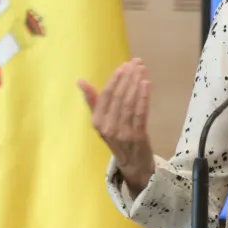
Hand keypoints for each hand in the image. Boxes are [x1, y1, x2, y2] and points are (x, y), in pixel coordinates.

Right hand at [78, 58, 155, 191]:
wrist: (133, 164)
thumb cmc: (117, 137)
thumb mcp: (102, 121)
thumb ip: (93, 101)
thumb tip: (80, 81)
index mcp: (97, 122)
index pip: (105, 96)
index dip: (115, 80)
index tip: (123, 66)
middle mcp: (108, 127)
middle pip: (119, 97)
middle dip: (128, 78)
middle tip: (136, 63)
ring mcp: (123, 132)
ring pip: (129, 103)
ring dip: (136, 83)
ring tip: (142, 69)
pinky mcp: (137, 136)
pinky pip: (140, 113)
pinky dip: (144, 97)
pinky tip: (147, 84)